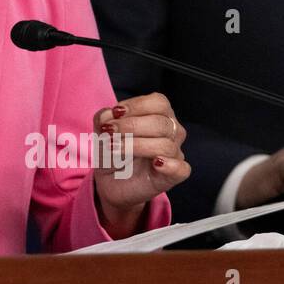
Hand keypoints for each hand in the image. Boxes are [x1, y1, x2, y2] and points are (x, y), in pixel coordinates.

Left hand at [92, 92, 190, 235]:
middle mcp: (171, 131)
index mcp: (158, 114)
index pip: (159, 103)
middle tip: (110, 133)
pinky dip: (169, 165)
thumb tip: (108, 115)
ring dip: (137, 146)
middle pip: (161, 123)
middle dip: (132, 126)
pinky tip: (155, 164)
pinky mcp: (175, 174)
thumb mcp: (102, 132)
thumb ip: (103, 119)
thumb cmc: (111, 151)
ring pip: (166, 145)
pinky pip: (181, 169)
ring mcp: (174, 153)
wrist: (110, 180)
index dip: (137, 106)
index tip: (116, 112)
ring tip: (115, 149)